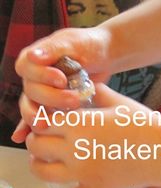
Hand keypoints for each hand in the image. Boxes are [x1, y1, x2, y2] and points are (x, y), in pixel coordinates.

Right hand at [13, 26, 111, 142]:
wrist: (104, 57)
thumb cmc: (89, 45)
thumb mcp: (73, 42)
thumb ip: (54, 49)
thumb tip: (33, 57)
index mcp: (35, 59)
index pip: (26, 69)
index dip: (41, 77)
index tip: (61, 79)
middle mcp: (35, 77)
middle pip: (31, 92)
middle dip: (51, 98)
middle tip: (73, 100)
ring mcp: (42, 93)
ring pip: (32, 107)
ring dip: (41, 116)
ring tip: (52, 124)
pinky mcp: (51, 106)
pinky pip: (36, 117)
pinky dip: (27, 127)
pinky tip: (21, 137)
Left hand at [22, 84, 160, 187]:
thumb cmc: (143, 124)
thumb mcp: (118, 103)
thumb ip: (97, 94)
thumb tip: (86, 89)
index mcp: (79, 125)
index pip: (42, 122)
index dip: (39, 121)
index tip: (43, 122)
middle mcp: (75, 150)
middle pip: (37, 147)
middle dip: (34, 142)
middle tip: (40, 140)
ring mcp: (84, 174)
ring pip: (44, 174)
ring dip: (37, 166)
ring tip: (40, 162)